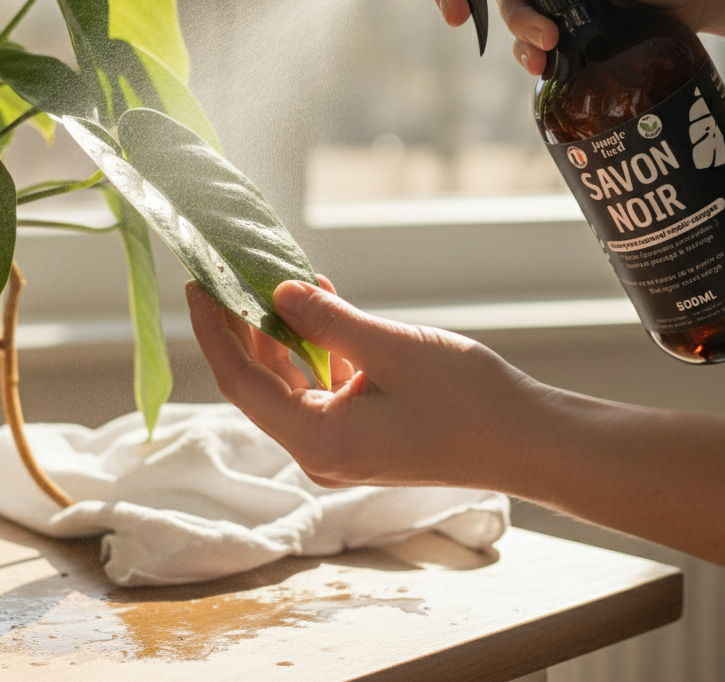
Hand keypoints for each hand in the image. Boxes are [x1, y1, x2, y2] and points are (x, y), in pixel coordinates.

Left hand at [185, 277, 546, 490]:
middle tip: (227, 274)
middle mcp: (320, 449)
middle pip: (261, 381)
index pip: (242, 380)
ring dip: (283, 332)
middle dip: (244, 326)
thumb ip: (329, 322)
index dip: (214, 331)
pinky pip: (323, 387)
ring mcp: (342, 445)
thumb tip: (279, 292)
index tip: (197, 285)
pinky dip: (316, 347)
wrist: (527, 441)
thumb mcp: (390, 349)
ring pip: (292, 382)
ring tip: (273, 280)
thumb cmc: (466, 400)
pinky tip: (321, 304)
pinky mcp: (364, 434)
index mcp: (317, 439)